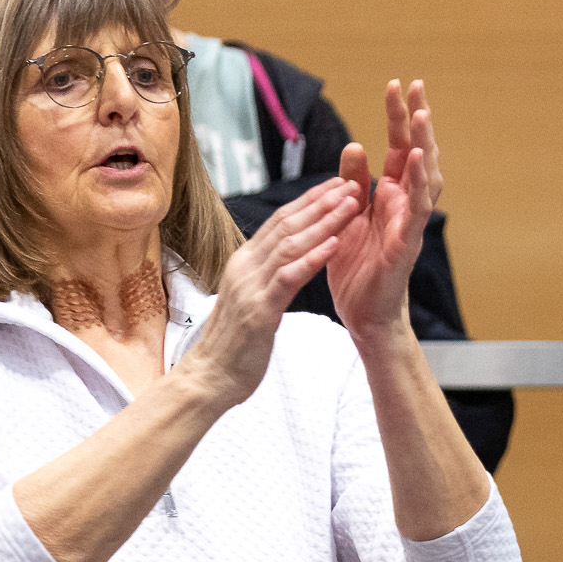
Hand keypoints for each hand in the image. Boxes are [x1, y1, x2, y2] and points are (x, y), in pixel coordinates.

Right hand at [181, 178, 361, 409]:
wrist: (210, 377)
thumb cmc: (235, 342)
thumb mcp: (251, 298)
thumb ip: (266, 275)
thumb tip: (285, 257)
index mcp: (245, 262)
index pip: (280, 221)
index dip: (309, 200)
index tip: (336, 184)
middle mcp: (245, 266)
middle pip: (287, 224)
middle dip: (321, 202)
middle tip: (351, 183)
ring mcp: (250, 286)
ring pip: (290, 244)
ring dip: (324, 222)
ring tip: (351, 204)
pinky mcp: (259, 310)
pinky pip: (289, 277)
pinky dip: (313, 258)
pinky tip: (336, 244)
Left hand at [327, 79, 442, 341]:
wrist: (363, 313)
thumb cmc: (357, 267)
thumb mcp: (347, 215)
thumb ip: (352, 182)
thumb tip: (355, 145)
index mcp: (390, 194)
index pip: (399, 147)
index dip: (399, 116)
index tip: (397, 84)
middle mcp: (405, 203)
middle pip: (418, 153)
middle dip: (416, 119)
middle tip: (416, 85)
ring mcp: (410, 222)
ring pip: (426, 177)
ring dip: (425, 145)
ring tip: (422, 114)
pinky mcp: (407, 243)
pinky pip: (417, 210)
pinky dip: (420, 184)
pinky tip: (418, 161)